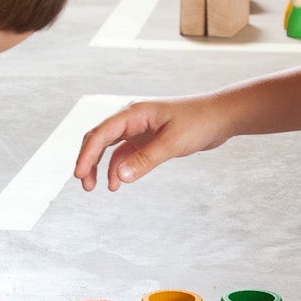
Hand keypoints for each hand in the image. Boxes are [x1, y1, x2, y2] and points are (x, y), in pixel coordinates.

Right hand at [73, 95, 234, 191]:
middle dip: (89, 161)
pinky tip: (118, 183)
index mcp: (134, 113)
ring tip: (99, 188)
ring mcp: (139, 129)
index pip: (101, 133)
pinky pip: (125, 153)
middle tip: (85, 185)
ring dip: (102, 166)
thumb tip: (120, 177)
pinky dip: (119, 168)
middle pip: (99, 139)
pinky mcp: (147, 138)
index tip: (79, 174)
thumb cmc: (199, 122)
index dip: (87, 154)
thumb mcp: (172, 143)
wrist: (221, 116)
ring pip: (110, 148)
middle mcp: (132, 118)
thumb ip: (146, 160)